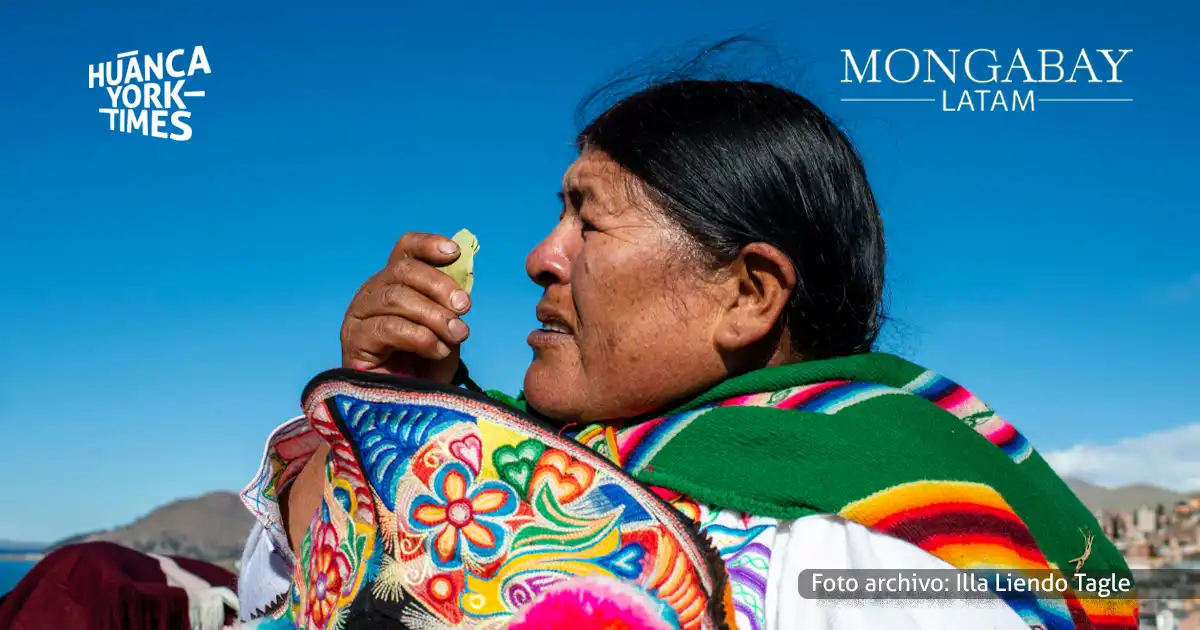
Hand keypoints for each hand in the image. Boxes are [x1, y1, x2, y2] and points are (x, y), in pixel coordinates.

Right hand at [340, 232, 471, 382]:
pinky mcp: (353, 341)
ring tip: (458, 335)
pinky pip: (388, 328)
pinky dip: (420, 337)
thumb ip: (451, 304)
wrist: (407, 409)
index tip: (455, 253)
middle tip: (465, 307)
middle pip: (403, 271)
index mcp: (395, 282)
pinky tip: (437, 350)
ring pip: (397, 298)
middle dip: (440, 285)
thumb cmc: (426, 367)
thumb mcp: (446, 329)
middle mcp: (372, 293)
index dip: (428, 245)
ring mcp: (359, 315)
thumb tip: (463, 280)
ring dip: (434, 315)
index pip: (405, 250)